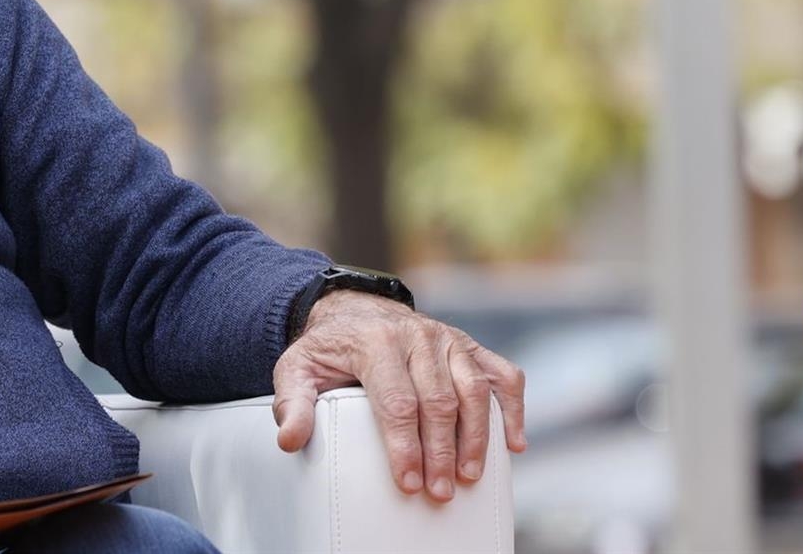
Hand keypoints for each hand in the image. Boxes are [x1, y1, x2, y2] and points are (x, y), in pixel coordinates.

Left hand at [272, 292, 526, 502]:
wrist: (355, 311)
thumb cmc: (329, 349)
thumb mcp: (298, 370)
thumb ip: (293, 404)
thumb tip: (289, 441)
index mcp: (375, 340)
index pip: (396, 400)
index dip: (405, 445)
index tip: (408, 482)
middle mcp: (416, 335)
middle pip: (438, 400)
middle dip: (441, 451)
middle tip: (440, 491)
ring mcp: (448, 338)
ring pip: (474, 389)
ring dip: (477, 437)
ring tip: (469, 476)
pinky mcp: (469, 345)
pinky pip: (503, 374)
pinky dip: (513, 408)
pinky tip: (513, 443)